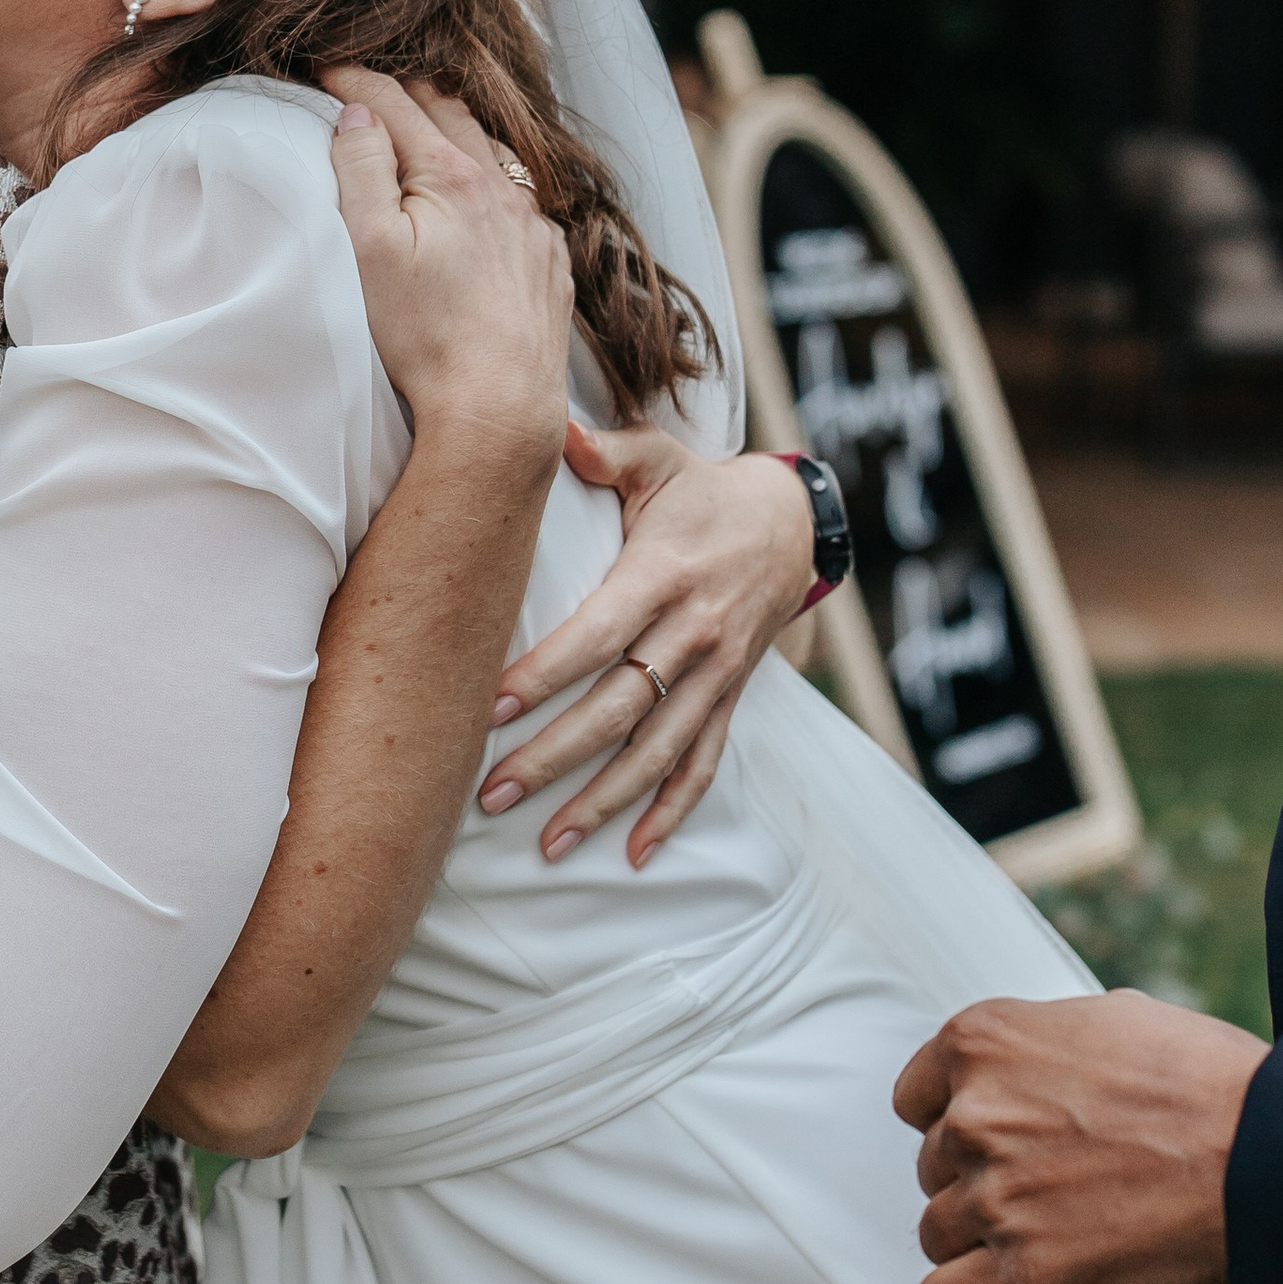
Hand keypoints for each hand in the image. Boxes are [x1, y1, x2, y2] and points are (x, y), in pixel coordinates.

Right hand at [325, 68, 570, 465]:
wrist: (499, 406)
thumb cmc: (424, 334)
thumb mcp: (368, 247)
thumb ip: (359, 169)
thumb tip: (357, 115)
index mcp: (452, 176)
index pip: (396, 104)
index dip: (355, 80)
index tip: (325, 70)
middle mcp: (502, 190)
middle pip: (451, 115)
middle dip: (407, 95)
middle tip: (371, 91)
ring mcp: (533, 226)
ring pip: (494, 155)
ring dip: (456, 136)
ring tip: (427, 134)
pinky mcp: (550, 263)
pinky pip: (522, 202)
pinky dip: (493, 185)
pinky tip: (482, 202)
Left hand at [477, 437, 811, 868]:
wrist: (791, 524)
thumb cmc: (700, 491)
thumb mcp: (658, 461)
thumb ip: (606, 451)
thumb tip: (548, 429)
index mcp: (665, 575)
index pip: (599, 634)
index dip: (546, 674)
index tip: (491, 707)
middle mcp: (694, 634)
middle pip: (620, 707)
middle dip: (554, 756)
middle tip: (492, 794)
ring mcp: (717, 674)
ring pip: (658, 750)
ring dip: (603, 801)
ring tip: (547, 842)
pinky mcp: (731, 699)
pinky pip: (703, 764)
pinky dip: (672, 812)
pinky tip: (635, 854)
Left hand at [895, 990, 1266, 1283]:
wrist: (1268, 1153)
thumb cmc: (1205, 1082)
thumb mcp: (1106, 1018)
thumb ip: (1038, 1045)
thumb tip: (1021, 1069)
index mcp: (980, 1040)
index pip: (917, 1099)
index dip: (960, 1125)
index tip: (1004, 1145)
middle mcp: (973, 1113)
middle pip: (934, 1169)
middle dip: (982, 1183)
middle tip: (1053, 1194)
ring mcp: (995, 1193)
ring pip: (938, 1234)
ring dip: (980, 1245)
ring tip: (1051, 1240)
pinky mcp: (1025, 1269)